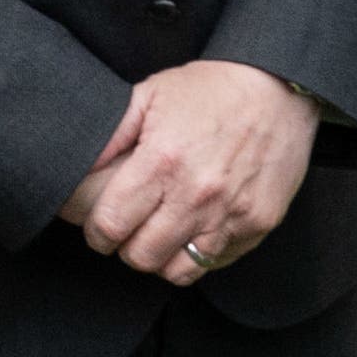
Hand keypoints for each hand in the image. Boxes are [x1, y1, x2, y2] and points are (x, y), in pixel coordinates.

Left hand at [61, 60, 324, 281]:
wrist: (280, 85)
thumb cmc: (212, 89)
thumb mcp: (151, 94)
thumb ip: (111, 134)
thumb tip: (76, 168)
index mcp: (162, 161)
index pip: (110, 226)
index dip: (98, 232)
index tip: (101, 226)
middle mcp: (197, 194)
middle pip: (140, 257)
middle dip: (127, 246)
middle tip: (131, 228)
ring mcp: (231, 214)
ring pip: (178, 270)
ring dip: (163, 256)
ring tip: (163, 232)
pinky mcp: (258, 224)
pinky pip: (216, 261)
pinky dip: (200, 253)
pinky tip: (197, 227)